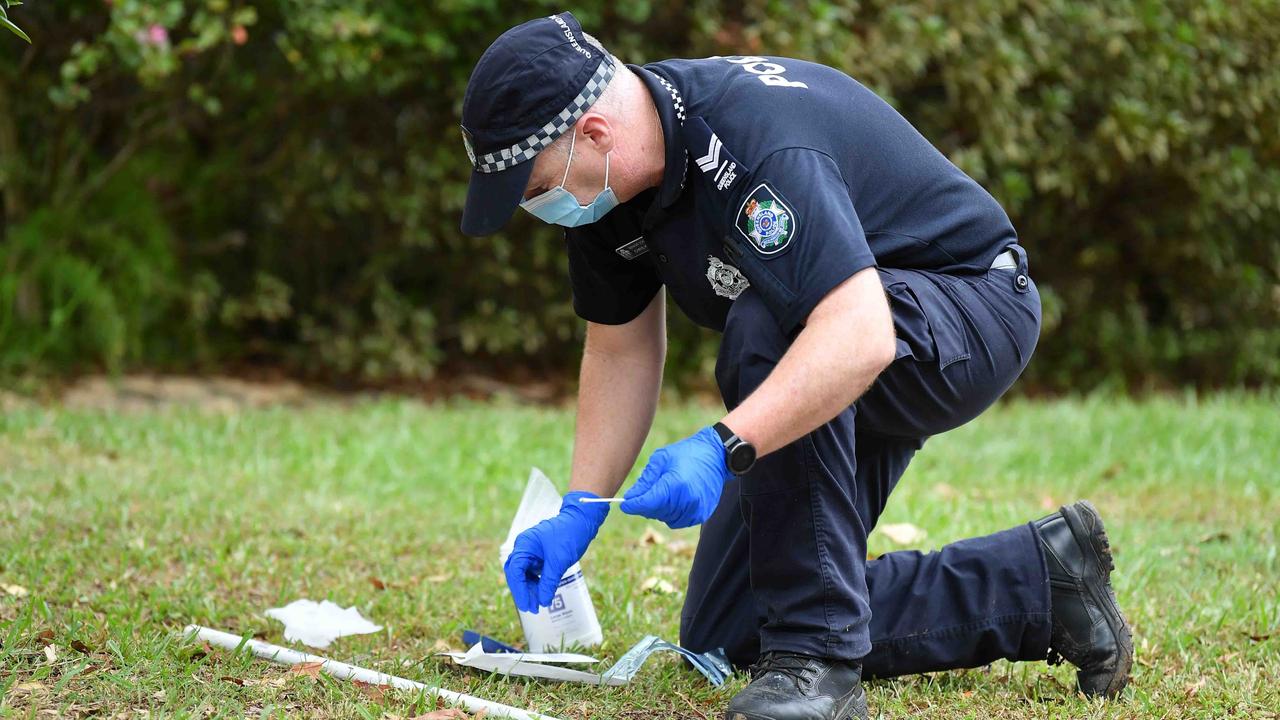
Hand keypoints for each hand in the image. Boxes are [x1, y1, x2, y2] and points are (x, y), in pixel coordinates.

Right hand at [503, 491, 609, 612]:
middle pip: (516, 573)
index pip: (515, 570)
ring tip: (538, 605)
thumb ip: (548, 582)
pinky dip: (537, 583)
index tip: (526, 605)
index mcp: (524, 544)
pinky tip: (542, 593)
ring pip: (524, 574)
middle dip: (523, 591)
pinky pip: (533, 572)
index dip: (519, 590)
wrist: (582, 521)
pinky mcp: (539, 555)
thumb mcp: (559, 561)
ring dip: (530, 589)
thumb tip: (542, 601)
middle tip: (531, 609)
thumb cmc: (569, 535)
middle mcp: (524, 547)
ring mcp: (531, 551)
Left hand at [620, 426, 730, 528]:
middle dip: (645, 505)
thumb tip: (630, 497)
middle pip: (655, 512)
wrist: (716, 455)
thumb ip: (645, 481)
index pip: (648, 503)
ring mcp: (696, 509)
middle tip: (644, 493)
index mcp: (676, 484)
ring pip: (665, 519)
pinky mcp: (701, 514)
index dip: (633, 505)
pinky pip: (678, 521)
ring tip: (662, 492)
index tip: (624, 504)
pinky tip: (673, 499)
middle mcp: (687, 500)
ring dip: (658, 510)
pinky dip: (671, 513)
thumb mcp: (661, 459)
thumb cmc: (686, 453)